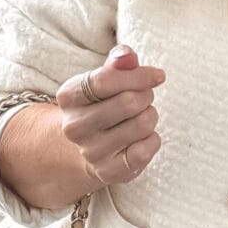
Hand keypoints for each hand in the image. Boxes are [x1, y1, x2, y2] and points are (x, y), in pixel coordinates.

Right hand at [0, 46, 165, 212]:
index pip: (107, 80)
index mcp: (69, 97)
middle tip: (143, 98)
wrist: (86, 148)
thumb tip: (127, 56)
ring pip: (142, 124)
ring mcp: (91, 152)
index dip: (139, 75)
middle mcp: (75, 126)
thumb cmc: (101, 105)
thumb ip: (117, 63)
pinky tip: (141, 138)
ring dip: (150, 116)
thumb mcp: (103, 79)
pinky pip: (146, 149)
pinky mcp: (109, 171)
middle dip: (146, 96)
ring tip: (140, 117)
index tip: (158, 76)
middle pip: (130, 102)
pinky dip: (152, 140)